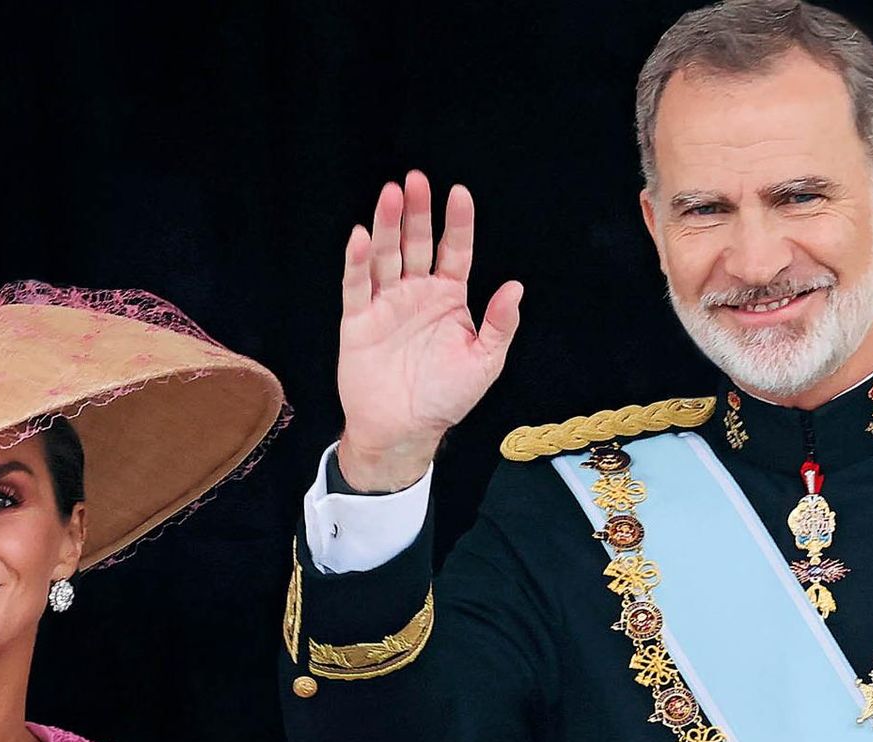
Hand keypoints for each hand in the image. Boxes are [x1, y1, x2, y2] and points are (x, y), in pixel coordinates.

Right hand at [336, 171, 522, 490]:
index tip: (460, 193)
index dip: (458, 223)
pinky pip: (357, 285)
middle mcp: (417, 293)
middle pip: (417, 243)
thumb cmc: (446, 397)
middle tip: (415, 180)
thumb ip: (499, 325)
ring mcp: (386, 303)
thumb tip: (515, 288)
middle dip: (417, 212)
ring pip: (386, 256)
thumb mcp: (484, 363)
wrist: (404, 430)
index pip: (455, 250)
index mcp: (449, 298)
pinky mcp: (358, 320)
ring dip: (386, 225)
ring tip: (390, 195)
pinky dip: (357, 262)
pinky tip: (360, 236)